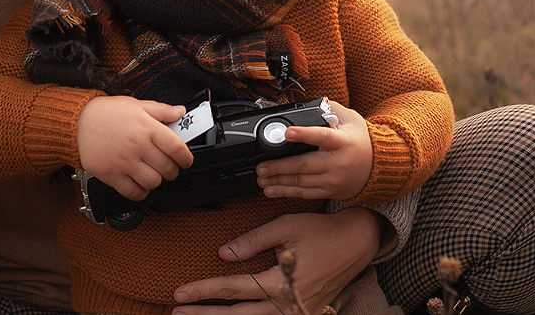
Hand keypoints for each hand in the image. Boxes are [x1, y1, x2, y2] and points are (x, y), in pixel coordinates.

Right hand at [76, 96, 192, 199]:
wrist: (77, 122)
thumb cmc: (106, 113)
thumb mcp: (137, 105)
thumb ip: (162, 110)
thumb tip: (181, 112)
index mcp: (146, 127)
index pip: (176, 147)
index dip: (186, 157)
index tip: (186, 160)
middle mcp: (137, 146)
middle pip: (167, 168)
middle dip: (173, 170)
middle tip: (169, 167)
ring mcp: (124, 162)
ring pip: (153, 182)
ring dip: (157, 181)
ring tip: (153, 174)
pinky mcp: (111, 175)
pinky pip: (133, 192)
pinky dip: (141, 192)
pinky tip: (140, 183)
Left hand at [172, 209, 381, 314]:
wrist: (357, 243)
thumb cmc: (323, 232)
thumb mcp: (285, 227)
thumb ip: (253, 241)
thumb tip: (223, 253)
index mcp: (281, 283)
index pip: (233, 289)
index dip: (203, 291)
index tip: (181, 293)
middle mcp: (287, 305)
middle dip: (205, 314)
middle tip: (177, 312)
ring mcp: (295, 313)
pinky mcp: (301, 314)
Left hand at [256, 101, 372, 199]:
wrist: (378, 168)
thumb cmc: (361, 141)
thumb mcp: (351, 119)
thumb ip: (332, 109)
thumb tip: (318, 102)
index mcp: (342, 142)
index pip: (322, 137)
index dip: (304, 134)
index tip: (288, 132)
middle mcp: (337, 162)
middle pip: (305, 165)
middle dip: (280, 167)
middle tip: (261, 166)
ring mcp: (332, 180)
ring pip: (302, 182)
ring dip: (279, 181)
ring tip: (261, 178)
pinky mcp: (329, 191)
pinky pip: (305, 193)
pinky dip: (286, 192)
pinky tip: (271, 190)